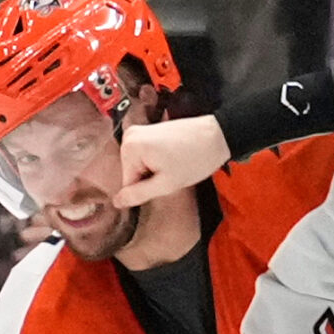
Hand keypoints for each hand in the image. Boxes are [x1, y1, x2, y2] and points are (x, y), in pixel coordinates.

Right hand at [116, 117, 231, 208]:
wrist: (216, 136)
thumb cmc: (195, 158)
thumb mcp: (166, 184)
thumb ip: (138, 194)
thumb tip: (117, 202)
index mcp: (130, 147)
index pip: (127, 183)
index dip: (146, 189)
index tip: (164, 182)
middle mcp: (129, 135)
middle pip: (132, 173)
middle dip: (150, 178)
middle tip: (171, 172)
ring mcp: (138, 131)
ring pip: (139, 166)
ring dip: (155, 171)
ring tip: (173, 163)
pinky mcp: (148, 131)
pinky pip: (145, 156)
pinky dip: (157, 161)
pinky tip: (172, 157)